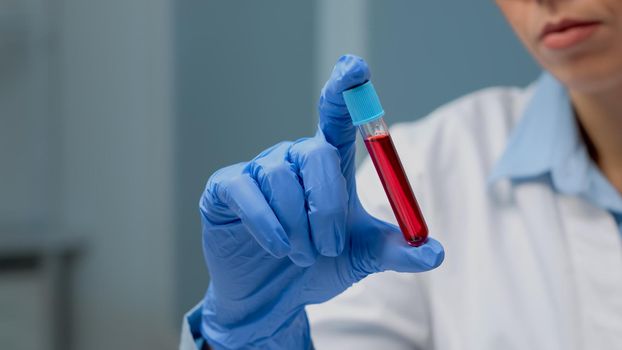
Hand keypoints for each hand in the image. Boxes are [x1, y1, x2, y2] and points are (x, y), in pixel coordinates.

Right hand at [199, 54, 444, 349]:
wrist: (272, 298)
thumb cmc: (317, 267)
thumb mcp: (361, 258)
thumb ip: (394, 251)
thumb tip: (434, 252)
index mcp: (328, 164)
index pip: (337, 116)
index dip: (344, 89)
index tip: (355, 67)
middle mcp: (293, 158)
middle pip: (315, 153)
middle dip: (327, 209)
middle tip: (329, 248)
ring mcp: (258, 171)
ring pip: (282, 179)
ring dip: (298, 227)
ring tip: (301, 256)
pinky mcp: (226, 189)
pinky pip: (247, 192)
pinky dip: (266, 223)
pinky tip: (276, 247)